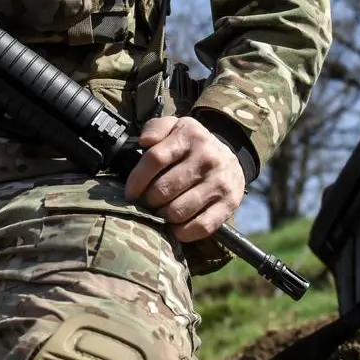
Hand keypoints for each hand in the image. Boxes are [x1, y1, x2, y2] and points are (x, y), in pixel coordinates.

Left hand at [123, 116, 247, 243]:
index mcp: (189, 135)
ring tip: (159, 213)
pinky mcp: (229, 203)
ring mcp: (219, 182)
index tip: (130, 193)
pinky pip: (201, 226)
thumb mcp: (174, 127)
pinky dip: (183, 232)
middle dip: (148, 201)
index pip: (154, 158)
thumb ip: (155, 128)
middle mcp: (207, 157)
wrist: (230, 159)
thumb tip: (144, 141)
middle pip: (164, 189)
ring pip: (178, 211)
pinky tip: (175, 228)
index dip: (136, 180)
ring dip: (162, 217)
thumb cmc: (192, 146)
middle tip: (146, 204)